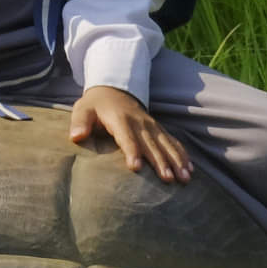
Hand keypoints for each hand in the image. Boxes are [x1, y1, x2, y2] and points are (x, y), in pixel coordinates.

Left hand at [70, 86, 192, 182]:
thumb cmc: (95, 104)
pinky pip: (172, 142)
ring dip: (176, 160)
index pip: (127, 137)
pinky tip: (190, 169)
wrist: (113, 88)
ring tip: (185, 178)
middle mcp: (139, 123)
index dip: (132, 151)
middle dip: (161, 162)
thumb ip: (79, 122)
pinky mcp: (157, 129)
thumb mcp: (83, 109)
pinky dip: (182, 154)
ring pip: (166, 144)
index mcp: (120, 120)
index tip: (136, 167)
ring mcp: (151, 126)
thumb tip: (77, 136)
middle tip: (169, 179)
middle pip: (151, 144)